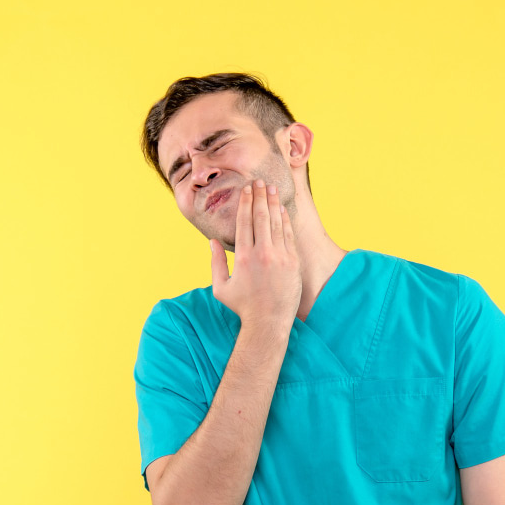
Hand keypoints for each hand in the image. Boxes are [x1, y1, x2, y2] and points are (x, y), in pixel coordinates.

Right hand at [210, 179, 300, 332]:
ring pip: (276, 223)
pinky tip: (281, 209)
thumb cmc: (243, 307)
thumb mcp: (221, 287)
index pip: (245, 222)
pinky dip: (284, 220)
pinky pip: (288, 236)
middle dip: (260, 196)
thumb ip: (216, 263)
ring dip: (273, 203)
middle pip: (261, 217)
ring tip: (271, 189)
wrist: (269, 322)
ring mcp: (280, 257)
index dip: (246, 202)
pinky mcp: (293, 262)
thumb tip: (211, 241)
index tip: (247, 189)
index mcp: (243, 258)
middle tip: (259, 182)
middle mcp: (263, 254)